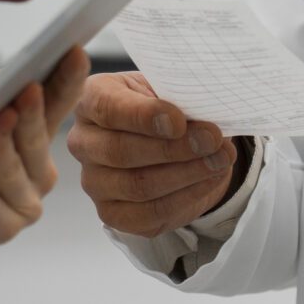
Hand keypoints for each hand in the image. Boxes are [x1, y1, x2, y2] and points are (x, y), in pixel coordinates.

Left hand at [0, 49, 87, 264]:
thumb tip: (3, 89)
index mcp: (23, 137)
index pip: (52, 105)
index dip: (66, 80)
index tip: (76, 50)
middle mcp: (31, 172)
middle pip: (39, 140)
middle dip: (33, 114)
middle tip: (29, 88)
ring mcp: (18, 204)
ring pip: (18, 172)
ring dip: (3, 145)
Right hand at [65, 72, 238, 235]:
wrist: (168, 140)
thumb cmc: (163, 106)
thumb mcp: (169, 89)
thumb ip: (179, 100)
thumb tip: (206, 124)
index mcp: (91, 99)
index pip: (107, 109)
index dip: (143, 116)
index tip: (179, 122)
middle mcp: (83, 142)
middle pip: (120, 151)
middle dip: (173, 148)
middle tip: (212, 140)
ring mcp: (94, 181)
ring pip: (137, 185)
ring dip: (186, 173)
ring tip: (219, 160)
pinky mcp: (112, 213)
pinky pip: (149, 213)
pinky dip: (186, 197)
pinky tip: (210, 179)